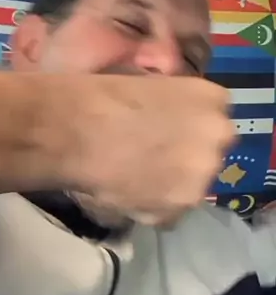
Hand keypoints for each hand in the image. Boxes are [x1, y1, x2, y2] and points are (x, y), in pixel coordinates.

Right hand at [59, 74, 234, 226]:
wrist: (75, 131)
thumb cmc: (103, 95)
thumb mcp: (150, 82)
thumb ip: (172, 102)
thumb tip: (167, 116)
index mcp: (213, 99)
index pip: (214, 115)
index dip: (189, 125)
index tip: (168, 128)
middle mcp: (218, 137)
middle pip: (210, 152)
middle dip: (187, 155)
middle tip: (152, 155)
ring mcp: (201, 176)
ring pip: (193, 184)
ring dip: (172, 184)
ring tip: (136, 179)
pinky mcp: (178, 209)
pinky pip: (171, 212)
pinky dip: (153, 207)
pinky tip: (127, 194)